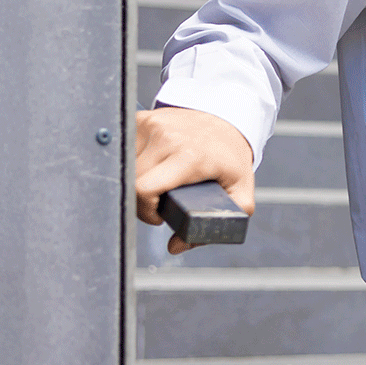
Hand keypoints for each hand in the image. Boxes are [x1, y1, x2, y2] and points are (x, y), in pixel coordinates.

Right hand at [135, 106, 255, 254]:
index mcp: (190, 157)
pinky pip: (124, 148)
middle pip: (131, 182)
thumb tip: (176, 246)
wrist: (228, 120)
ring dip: (135, 179)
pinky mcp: (142, 118)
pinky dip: (132, 161)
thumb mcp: (240, 191)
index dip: (146, 210)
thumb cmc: (230, 158)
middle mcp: (169, 137)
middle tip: (159, 202)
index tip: (159, 214)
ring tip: (156, 181)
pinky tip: (149, 165)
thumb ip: (220, 224)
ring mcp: (153, 125)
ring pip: (124, 165)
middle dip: (141, 200)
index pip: (143, 189)